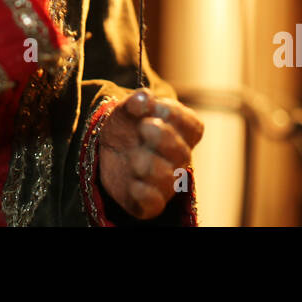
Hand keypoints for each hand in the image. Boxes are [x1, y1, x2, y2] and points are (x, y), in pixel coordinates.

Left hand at [97, 89, 204, 219]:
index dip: (174, 114)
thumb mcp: (127, 109)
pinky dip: (144, 194)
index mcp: (182, 133)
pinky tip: (133, 184)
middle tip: (144, 126)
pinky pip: (154, 203)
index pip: (192, 126)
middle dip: (162, 138)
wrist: (109, 152)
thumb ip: (135, 102)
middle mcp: (180, 158)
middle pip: (180, 152)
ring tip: (132, 157)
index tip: (153, 105)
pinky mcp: (151, 201)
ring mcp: (167, 181)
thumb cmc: (127, 127)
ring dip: (146, 164)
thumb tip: (143, 98)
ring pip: (166, 177)